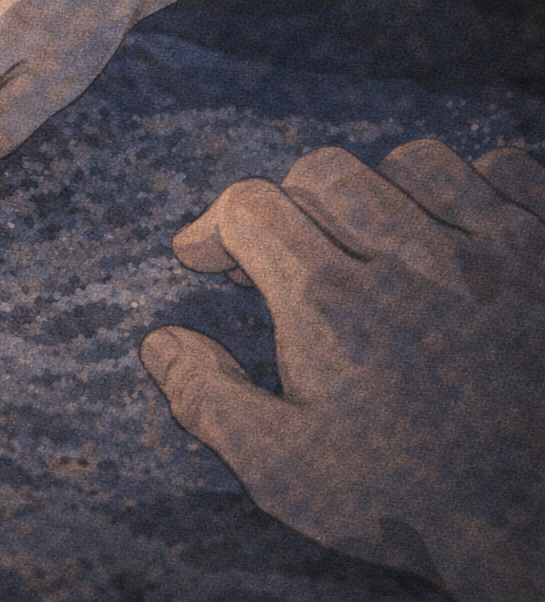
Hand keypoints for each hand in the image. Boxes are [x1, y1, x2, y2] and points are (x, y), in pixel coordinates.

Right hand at [142, 139, 544, 600]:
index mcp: (332, 306)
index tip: (207, 255)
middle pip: (323, 173)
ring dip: (376, 192)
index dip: (214, 226)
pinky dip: (469, 187)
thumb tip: (160, 342)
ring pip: (413, 163)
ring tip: (370, 239)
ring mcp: (494, 250)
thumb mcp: (286, 470)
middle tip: (284, 254)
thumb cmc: (415, 502)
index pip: (250, 207)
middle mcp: (411, 260)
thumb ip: (209, 400)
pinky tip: (451, 233)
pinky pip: (505, 169)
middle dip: (287, 205)